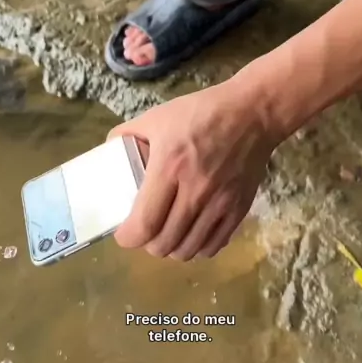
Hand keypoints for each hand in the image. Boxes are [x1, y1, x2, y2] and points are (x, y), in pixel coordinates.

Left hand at [108, 81, 274, 259]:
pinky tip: (192, 235)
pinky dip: (198, 248)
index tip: (123, 233)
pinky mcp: (239, 209)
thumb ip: (129, 133)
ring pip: (188, 250)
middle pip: (164, 243)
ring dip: (172, 248)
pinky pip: (214, 245)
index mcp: (169, 167)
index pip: (144, 223)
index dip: (128, 237)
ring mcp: (220, 203)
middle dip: (147, 244)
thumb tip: (108, 150)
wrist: (253, 113)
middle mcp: (195, 191)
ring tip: (167, 235)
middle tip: (145, 231)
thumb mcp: (158, 116)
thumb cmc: (201, 113)